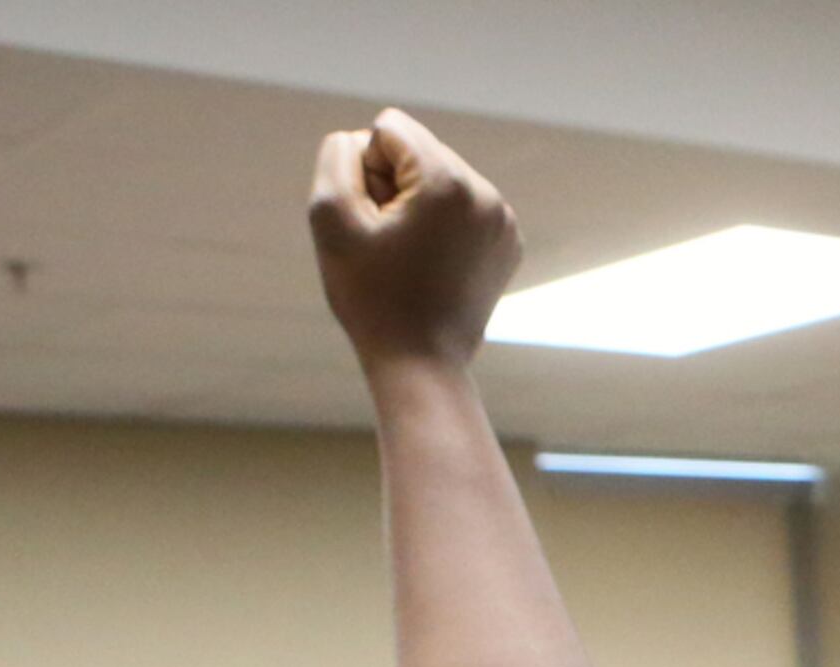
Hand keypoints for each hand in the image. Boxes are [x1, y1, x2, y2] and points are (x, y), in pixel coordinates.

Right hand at [309, 108, 521, 371]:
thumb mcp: (331, 216)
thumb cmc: (370, 295)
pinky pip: (462, 207)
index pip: (389, 128)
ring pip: (440, 177)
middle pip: (418, 150)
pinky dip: (440, 224)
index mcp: (448, 181)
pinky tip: (431, 263)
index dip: (367, 169)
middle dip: (394, 184)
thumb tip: (363, 139)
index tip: (374, 218)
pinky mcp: (508, 242)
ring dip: (415, 204)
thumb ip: (339, 157)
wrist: (421, 364)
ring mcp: (504, 219)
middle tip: (390, 241)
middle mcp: (486, 193)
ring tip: (409, 254)